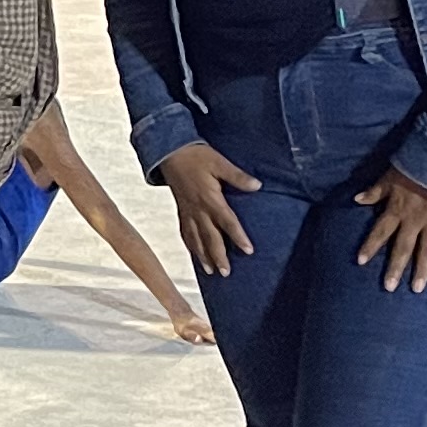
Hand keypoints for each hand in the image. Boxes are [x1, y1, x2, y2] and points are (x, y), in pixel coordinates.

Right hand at [153, 142, 261, 277]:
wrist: (169, 153)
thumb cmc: (195, 157)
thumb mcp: (219, 162)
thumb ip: (237, 176)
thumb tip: (257, 186)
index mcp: (209, 198)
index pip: (227, 221)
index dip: (238, 236)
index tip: (248, 250)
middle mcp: (198, 209)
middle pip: (210, 237)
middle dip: (218, 256)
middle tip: (226, 273)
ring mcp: (188, 212)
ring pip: (196, 239)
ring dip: (203, 256)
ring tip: (210, 272)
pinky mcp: (181, 211)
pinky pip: (185, 233)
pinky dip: (191, 246)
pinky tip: (196, 255)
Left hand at [350, 166, 426, 292]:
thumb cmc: (414, 165)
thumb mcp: (390, 176)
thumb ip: (375, 191)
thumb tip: (356, 199)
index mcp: (397, 210)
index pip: (380, 231)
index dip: (370, 246)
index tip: (360, 262)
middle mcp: (414, 221)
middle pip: (403, 248)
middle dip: (395, 268)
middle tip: (388, 288)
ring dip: (422, 270)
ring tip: (417, 288)